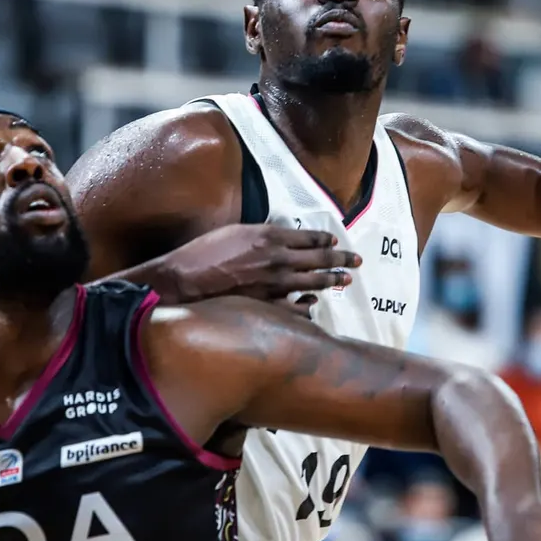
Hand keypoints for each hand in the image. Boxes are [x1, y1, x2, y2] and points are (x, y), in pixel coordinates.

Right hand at [161, 224, 360, 316]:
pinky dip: (308, 306)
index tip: (334, 242)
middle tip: (356, 261)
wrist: (184, 278)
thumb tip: (278, 237)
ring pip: (314, 282)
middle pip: (320, 259)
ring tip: (346, 279)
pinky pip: (296, 309)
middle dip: (341, 259)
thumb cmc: (204, 252)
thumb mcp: (235, 231)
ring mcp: (275, 284)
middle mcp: (278, 259)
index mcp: (270, 236)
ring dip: (333, 280)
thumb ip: (261, 234)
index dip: (325, 241)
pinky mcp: (267, 305)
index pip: (309, 238)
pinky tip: (313, 304)